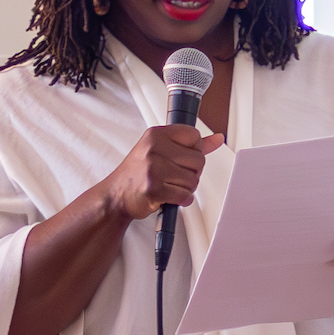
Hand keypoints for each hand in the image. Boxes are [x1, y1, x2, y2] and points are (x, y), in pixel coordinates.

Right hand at [104, 122, 223, 222]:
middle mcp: (154, 148)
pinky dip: (182, 200)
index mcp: (156, 134)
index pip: (194, 135)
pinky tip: (170, 196)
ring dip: (186, 188)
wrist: (115, 196)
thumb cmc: (137, 173)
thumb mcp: (159, 150)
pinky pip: (185, 195)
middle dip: (192, 173)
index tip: (182, 159)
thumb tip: (218, 138)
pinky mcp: (155, 189)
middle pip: (198, 160)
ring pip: (193, 180)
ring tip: (170, 186)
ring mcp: (154, 169)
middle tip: (176, 177)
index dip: (194, 150)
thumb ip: (190, 144)